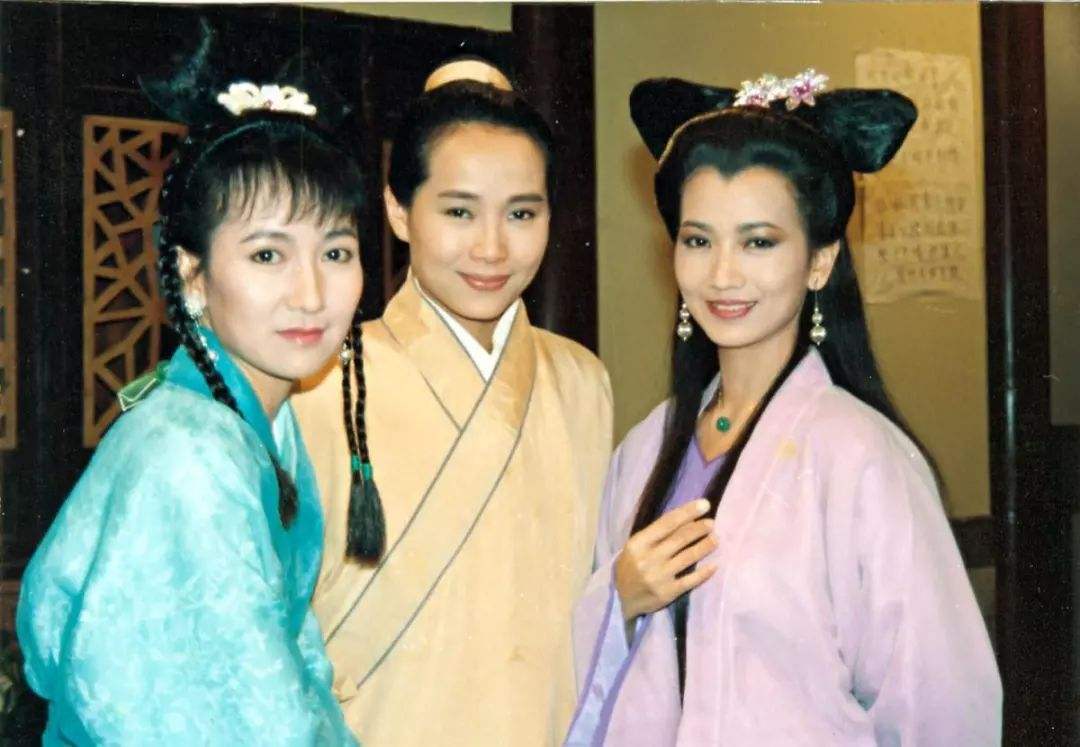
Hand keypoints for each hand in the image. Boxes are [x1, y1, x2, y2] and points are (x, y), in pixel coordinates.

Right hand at [613, 498, 718, 621]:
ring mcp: (659, 577)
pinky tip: (714, 565)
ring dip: (705, 546)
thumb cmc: (631, 566)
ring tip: (716, 539)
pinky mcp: (667, 593)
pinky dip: (704, 572)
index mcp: (638, 543)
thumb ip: (656, 535)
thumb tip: (687, 519)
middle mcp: (648, 559)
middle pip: (680, 538)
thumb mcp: (636, 546)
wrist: (621, 598)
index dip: (688, 512)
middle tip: (712, 523)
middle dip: (699, 528)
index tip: (705, 505)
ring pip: (688, 557)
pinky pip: (690, 580)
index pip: (667, 522)